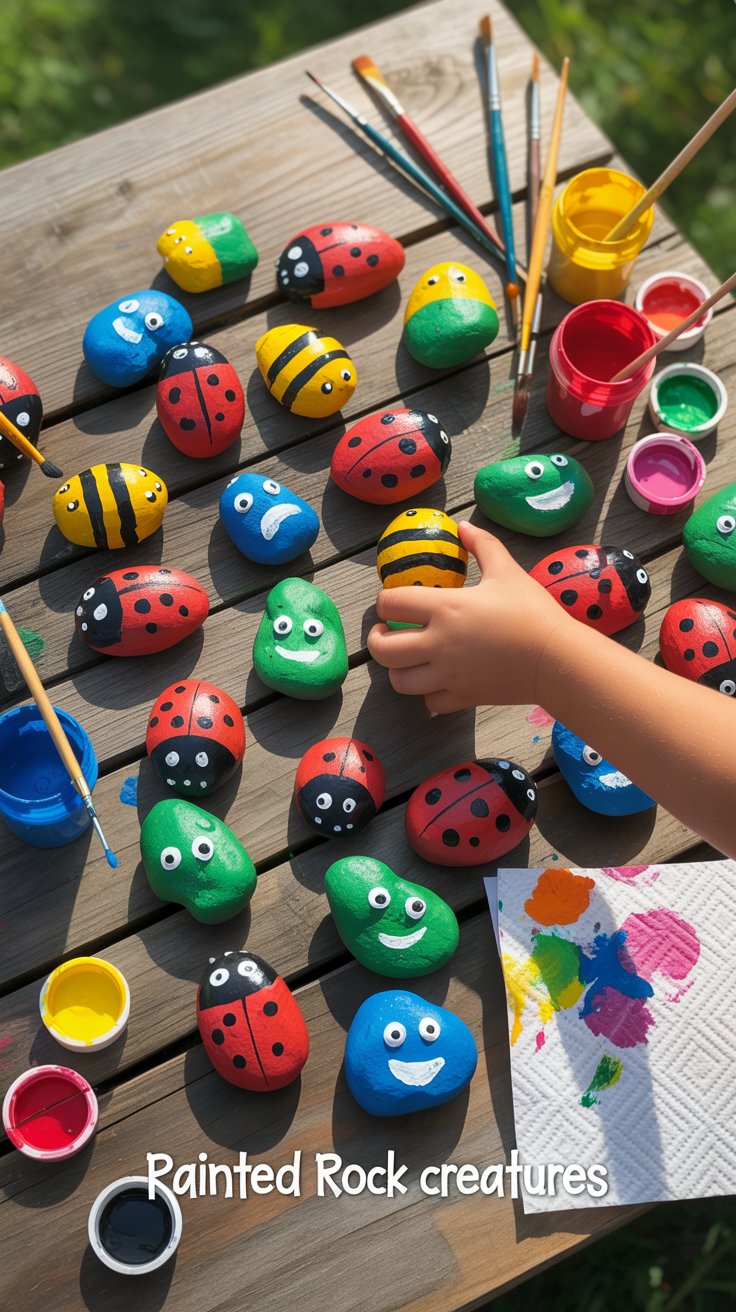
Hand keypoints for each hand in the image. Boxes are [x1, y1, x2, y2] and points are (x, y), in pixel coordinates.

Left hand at [367, 520, 571, 712]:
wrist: (557, 658)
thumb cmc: (532, 612)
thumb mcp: (507, 570)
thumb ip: (482, 545)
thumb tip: (463, 526)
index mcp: (444, 609)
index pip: (391, 603)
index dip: (384, 600)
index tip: (391, 601)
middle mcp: (438, 644)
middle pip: (382, 650)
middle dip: (376, 640)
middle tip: (385, 632)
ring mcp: (448, 675)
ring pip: (399, 681)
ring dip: (396, 670)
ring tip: (406, 659)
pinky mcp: (463, 697)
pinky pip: (430, 701)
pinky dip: (427, 693)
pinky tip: (436, 681)